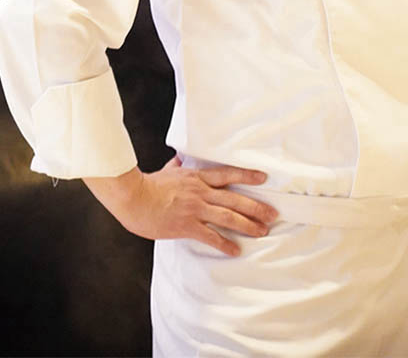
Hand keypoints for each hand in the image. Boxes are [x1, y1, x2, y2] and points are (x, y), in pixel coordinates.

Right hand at [83, 156, 277, 256]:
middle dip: (256, 207)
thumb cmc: (148, 185)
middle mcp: (201, 192)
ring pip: (228, 217)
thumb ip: (177, 165)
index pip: (228, 174)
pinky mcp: (187, 226)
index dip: (247, 176)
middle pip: (235, 199)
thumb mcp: (167, 171)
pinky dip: (225, 244)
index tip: (264, 179)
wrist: (134, 198)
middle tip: (273, 213)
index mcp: (197, 178)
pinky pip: (210, 236)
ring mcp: (195, 209)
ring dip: (247, 225)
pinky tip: (236, 250)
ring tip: (262, 231)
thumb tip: (180, 158)